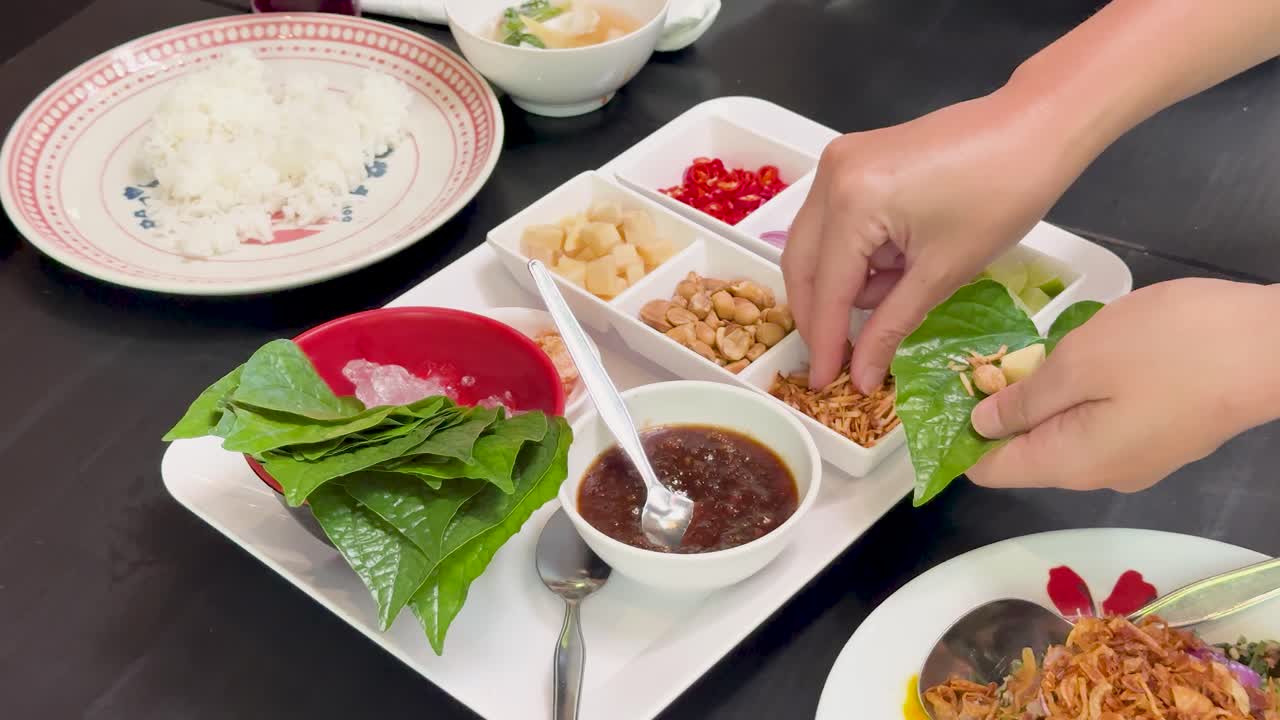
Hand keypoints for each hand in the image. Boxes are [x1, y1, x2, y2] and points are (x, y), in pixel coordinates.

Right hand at [782, 89, 1082, 391]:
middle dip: (821, 314)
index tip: (821, 382)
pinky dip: (854, 253)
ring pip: (814, 244)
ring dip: (842, 282)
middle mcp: (830, 176)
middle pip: (803, 264)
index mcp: (852, 202)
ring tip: (896, 290)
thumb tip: (858, 376)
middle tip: (841, 358)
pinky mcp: (853, 158)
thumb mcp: (943, 272)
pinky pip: (834, 221)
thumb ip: (890, 326)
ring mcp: (838, 162)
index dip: (825, 342)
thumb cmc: (1002, 195)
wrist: (1036, 127)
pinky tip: (894, 262)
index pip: (827, 288)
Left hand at [968, 278, 1279, 491]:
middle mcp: (1100, 474)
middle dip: (997, 416)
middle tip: (977, 362)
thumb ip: (1024, 399)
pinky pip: (1099, 422)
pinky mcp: (1163, 434)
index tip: (939, 401)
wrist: (1275, 347)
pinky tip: (1075, 360)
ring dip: (1038, 402)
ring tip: (1020, 354)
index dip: (960, 441)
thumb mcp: (1079, 363)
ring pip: (1065, 435)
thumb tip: (980, 425)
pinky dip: (1077, 397)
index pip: (993, 472)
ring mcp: (1137, 457)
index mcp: (1071, 463)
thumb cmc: (1170, 349)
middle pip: (1028, 454)